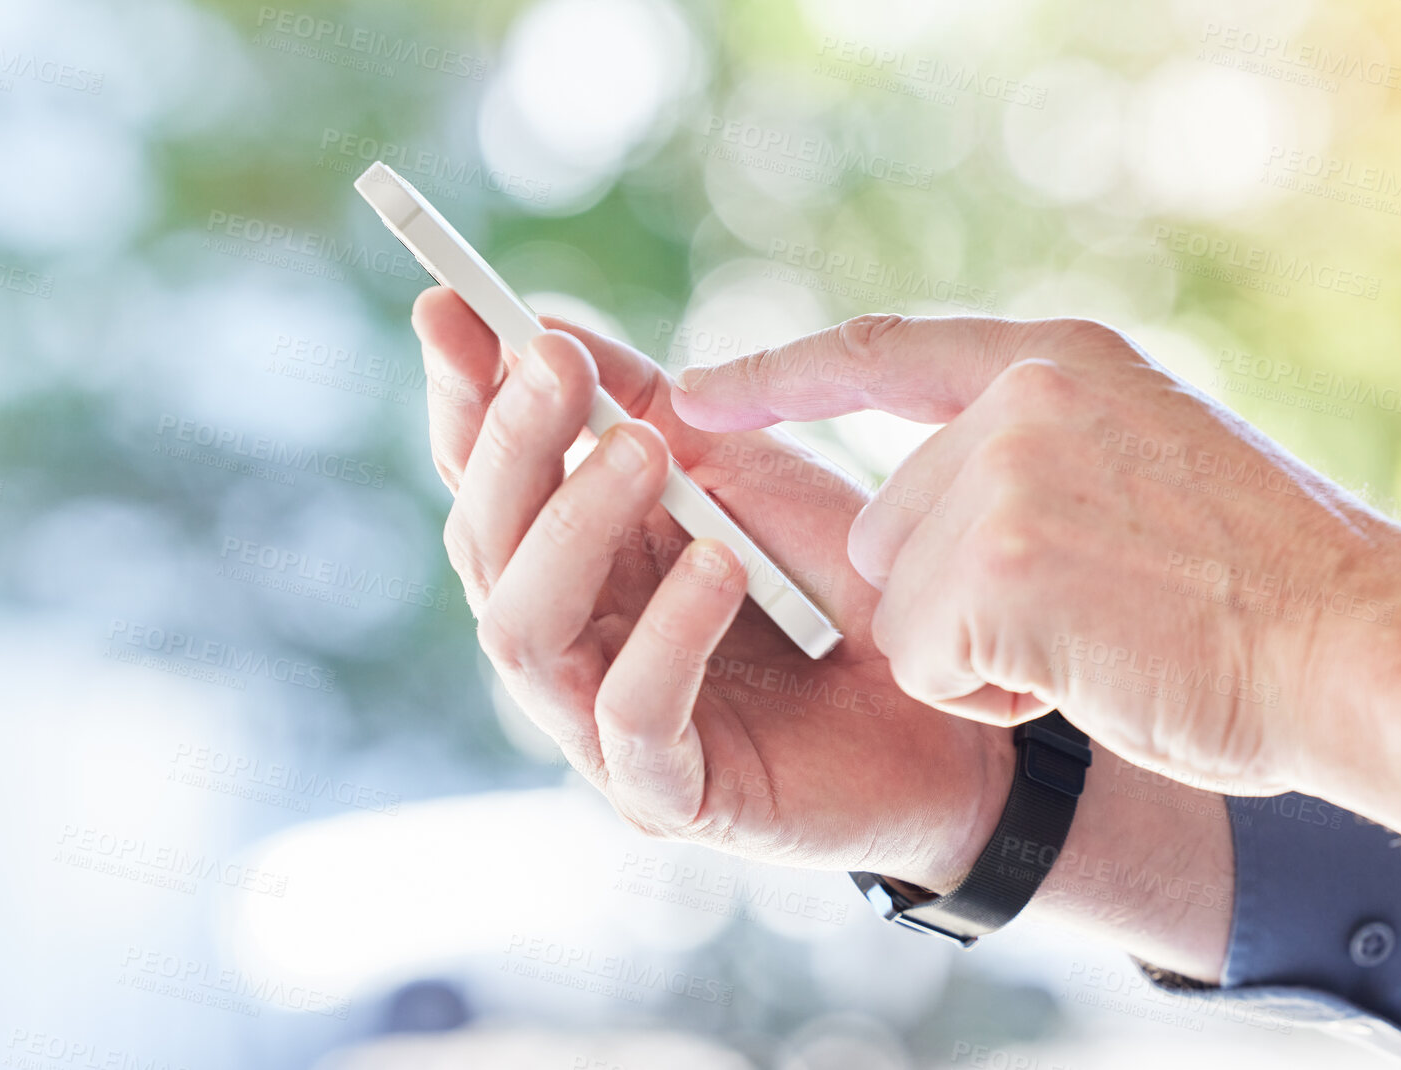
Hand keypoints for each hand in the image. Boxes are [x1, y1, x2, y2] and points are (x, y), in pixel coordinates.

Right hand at [411, 288, 1007, 890]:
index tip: (447, 303)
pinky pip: (632, 716)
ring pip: (523, 632)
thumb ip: (643, 405)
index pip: (483, 481)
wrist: (953, 690)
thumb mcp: (740, 468)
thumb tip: (542, 325)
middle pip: (484, 548)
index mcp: (574, 563)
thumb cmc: (836, 582)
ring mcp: (603, 727)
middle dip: (512, 447)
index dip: (460, 398)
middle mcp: (567, 644)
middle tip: (555, 366)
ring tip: (641, 453)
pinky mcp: (670, 793)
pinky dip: (667, 634)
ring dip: (572, 529)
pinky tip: (717, 565)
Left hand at [671, 314, 1400, 871]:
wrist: (1361, 651)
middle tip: (1088, 610)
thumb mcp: (1146, 461)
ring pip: (903, 599)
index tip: (692, 394)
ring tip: (1101, 637)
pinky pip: (927, 659)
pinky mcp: (992, 565)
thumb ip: (1036, 450)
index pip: (881, 354)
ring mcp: (1003, 475)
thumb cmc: (1269, 588)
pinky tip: (1090, 672)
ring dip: (981, 646)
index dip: (779, 376)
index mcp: (1060, 359)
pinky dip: (993, 692)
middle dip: (954, 593)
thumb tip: (926, 492)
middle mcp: (1021, 398)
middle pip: (889, 525)